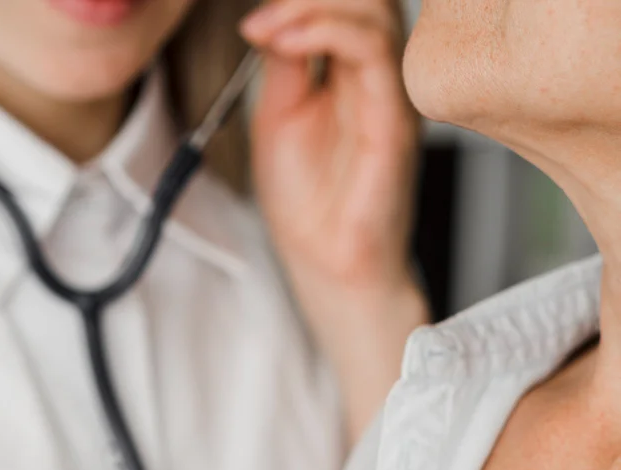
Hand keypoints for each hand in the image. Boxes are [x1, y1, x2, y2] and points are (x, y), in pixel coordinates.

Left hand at [241, 1, 425, 438]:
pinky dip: (326, 31)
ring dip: (313, 5)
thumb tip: (271, 13)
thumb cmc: (309, 206)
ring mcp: (390, 94)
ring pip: (374, 12)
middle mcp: (378, 77)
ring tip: (266, 24)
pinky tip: (282, 39)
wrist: (328, 265)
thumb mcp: (278, 117)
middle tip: (262, 15)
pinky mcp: (395, 119)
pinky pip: (374, 52)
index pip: (342, 4)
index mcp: (351, 73)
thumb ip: (283, 61)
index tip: (252, 15)